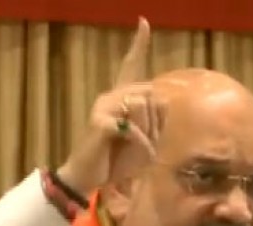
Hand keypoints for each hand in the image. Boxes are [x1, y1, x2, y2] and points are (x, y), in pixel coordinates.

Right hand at [57, 17, 163, 194]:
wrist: (90, 176)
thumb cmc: (117, 159)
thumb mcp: (144, 140)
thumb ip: (155, 120)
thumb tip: (162, 101)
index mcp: (120, 98)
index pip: (130, 66)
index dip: (138, 45)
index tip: (143, 22)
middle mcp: (110, 96)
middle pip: (150, 94)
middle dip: (157, 122)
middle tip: (147, 145)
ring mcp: (103, 107)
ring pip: (142, 106)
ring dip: (150, 133)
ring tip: (140, 150)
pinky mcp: (99, 123)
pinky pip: (132, 127)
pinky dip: (141, 143)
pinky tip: (138, 152)